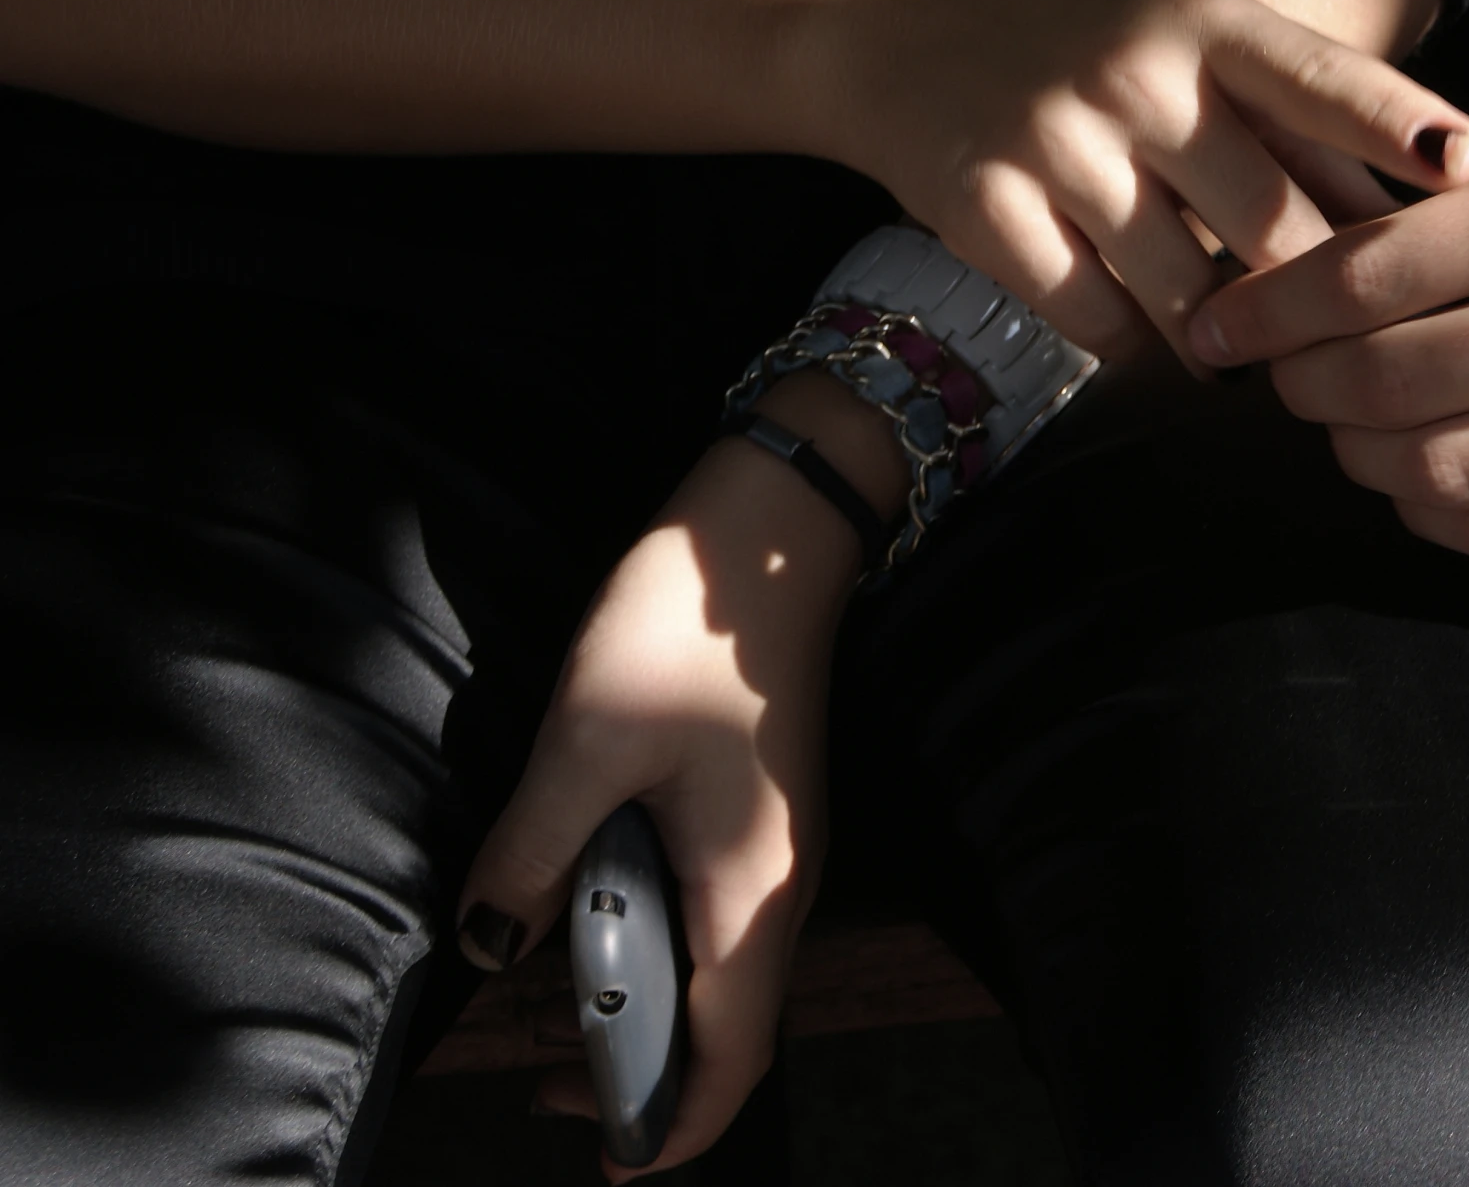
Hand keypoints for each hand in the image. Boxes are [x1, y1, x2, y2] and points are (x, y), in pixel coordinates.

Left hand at [454, 434, 862, 1179]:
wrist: (772, 537)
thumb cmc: (688, 632)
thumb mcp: (585, 743)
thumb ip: (531, 854)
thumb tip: (492, 941)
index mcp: (750, 893)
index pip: (729, 1059)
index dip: (669, 1128)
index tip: (603, 1160)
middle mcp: (782, 890)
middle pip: (730, 1031)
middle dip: (642, 1077)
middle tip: (543, 1083)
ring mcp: (782, 853)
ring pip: (725, 976)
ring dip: (648, 1011)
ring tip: (557, 1005)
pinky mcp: (766, 818)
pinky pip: (721, 920)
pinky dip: (661, 949)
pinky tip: (596, 911)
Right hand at [780, 0, 1468, 365]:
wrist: (886, 23)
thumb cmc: (1076, 34)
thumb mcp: (1184, 33)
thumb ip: (1294, 116)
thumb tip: (1421, 206)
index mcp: (1202, 21)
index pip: (1316, 75)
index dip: (1393, 123)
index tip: (1465, 164)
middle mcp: (1135, 73)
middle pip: (1268, 222)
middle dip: (1314, 303)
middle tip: (1347, 351)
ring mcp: (1055, 139)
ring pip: (1185, 295)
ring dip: (1224, 342)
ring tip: (1239, 352)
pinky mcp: (985, 206)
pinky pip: (1095, 321)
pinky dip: (1132, 345)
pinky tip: (1142, 335)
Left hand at [1188, 64, 1468, 558]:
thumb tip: (1343, 285)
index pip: (1369, 274)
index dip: (1271, 309)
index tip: (1219, 324)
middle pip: (1385, 385)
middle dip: (1303, 390)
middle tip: (1279, 378)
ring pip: (1436, 473)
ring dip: (1361, 460)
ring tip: (1347, 430)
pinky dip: (1440, 515)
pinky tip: (1422, 481)